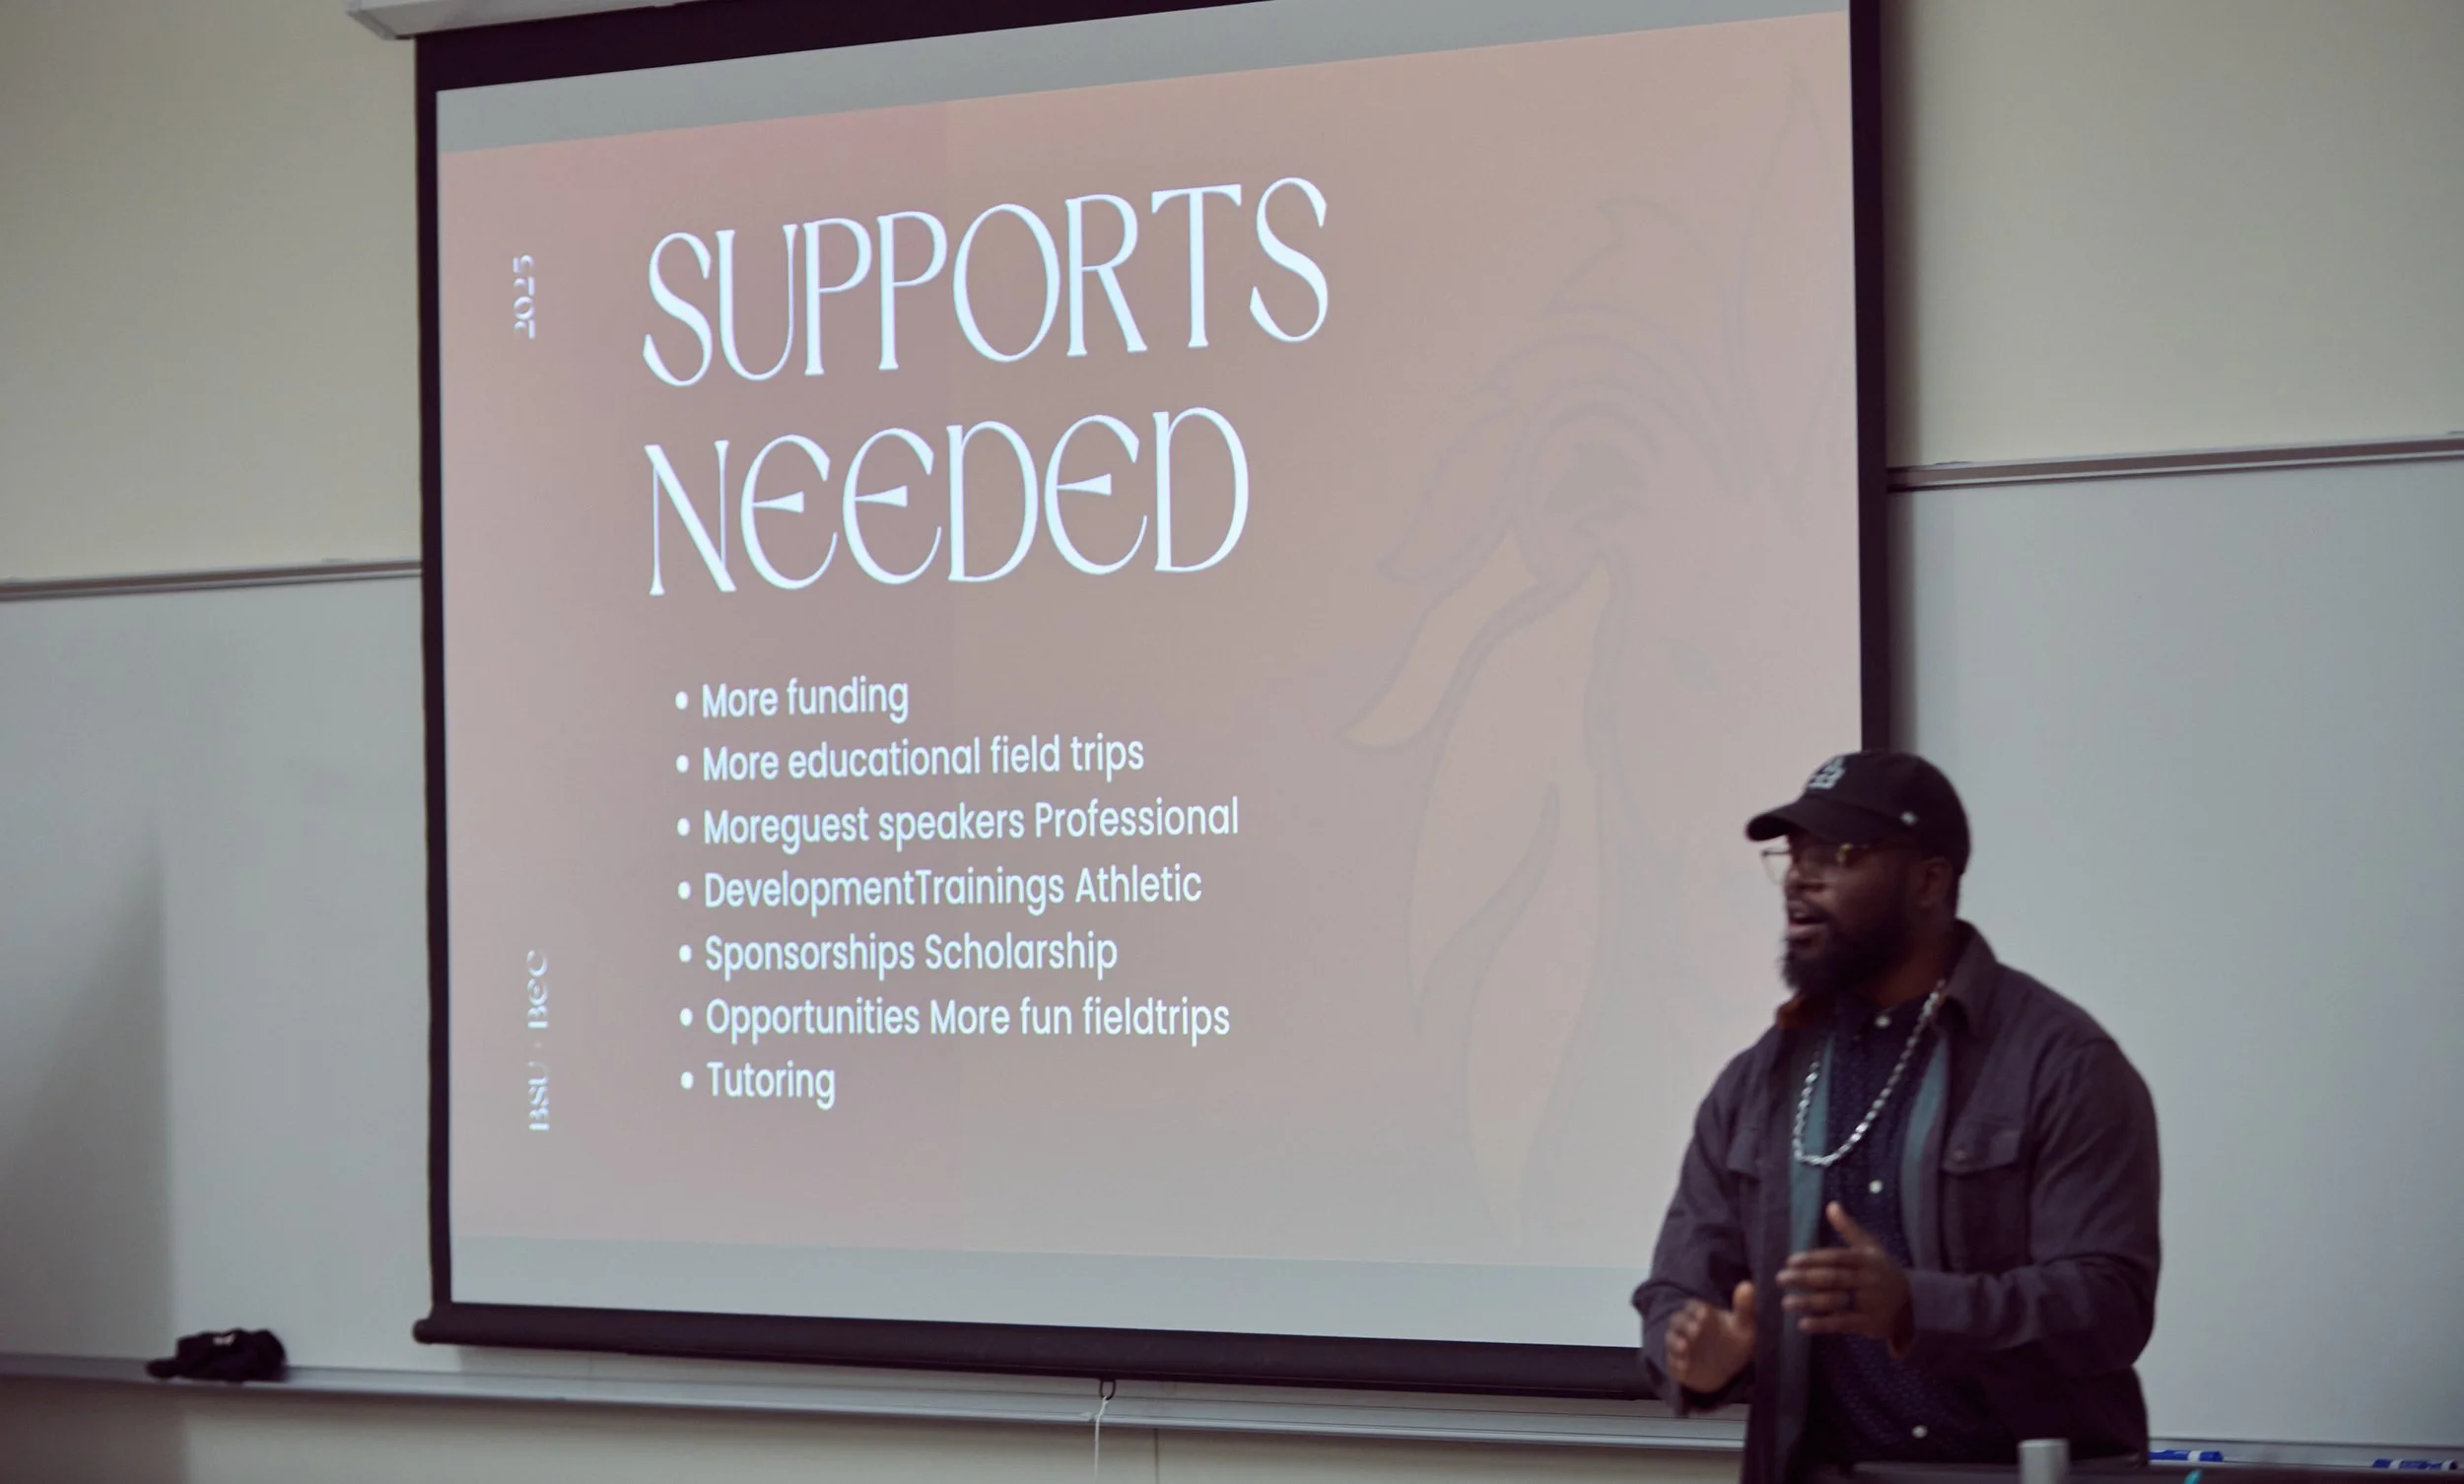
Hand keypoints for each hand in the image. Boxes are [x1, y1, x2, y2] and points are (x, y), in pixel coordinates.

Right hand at [1665, 1280, 1755, 1395]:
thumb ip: (1744, 1307)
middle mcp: (1687, 1328)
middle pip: (1677, 1320)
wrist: (1728, 1367)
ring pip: (1671, 1340)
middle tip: (1696, 1330)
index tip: (1705, 1314)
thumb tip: (1749, 1285)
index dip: (1696, 1309)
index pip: (1692, 1306)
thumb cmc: (1735, 1340)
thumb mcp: (1744, 1325)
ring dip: (1676, 1343)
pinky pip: (1672, 1363)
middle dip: (1684, 1324)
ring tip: (1685, 1348)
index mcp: (1701, 1314)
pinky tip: (1685, 1367)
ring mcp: (1681, 1346)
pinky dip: (1677, 1364)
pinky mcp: (1677, 1364)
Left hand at [1777, 1202, 1912, 1345]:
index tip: (1790, 1262)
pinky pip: (1843, 1323)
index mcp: (1866, 1259)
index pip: (1835, 1257)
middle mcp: (1868, 1280)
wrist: (1913, 1303)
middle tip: (1780, 1279)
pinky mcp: (1870, 1323)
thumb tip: (1831, 1205)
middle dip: (1804, 1279)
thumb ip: (1848, 1228)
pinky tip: (1803, 1324)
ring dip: (1808, 1304)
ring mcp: (1870, 1303)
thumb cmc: (1882, 1270)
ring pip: (1835, 1302)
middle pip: (1831, 1279)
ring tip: (1786, 1303)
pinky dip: (1823, 1325)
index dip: (1812, 1259)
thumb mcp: (1870, 1248)